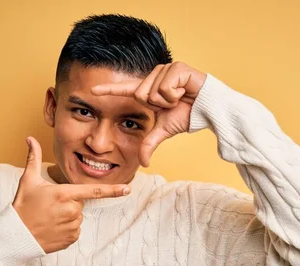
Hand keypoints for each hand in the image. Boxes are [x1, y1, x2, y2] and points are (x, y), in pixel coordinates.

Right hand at [12, 137, 130, 252]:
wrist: (15, 235)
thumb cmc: (22, 206)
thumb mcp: (28, 181)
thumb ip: (33, 158)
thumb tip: (30, 138)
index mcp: (64, 194)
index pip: (94, 191)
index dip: (113, 190)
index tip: (127, 189)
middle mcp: (71, 211)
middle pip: (80, 203)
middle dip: (69, 202)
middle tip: (50, 206)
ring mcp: (72, 226)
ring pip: (78, 217)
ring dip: (67, 216)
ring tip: (49, 218)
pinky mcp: (71, 239)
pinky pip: (75, 230)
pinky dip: (66, 229)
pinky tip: (52, 228)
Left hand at [91, 62, 205, 166]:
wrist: (208, 110)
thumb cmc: (187, 115)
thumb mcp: (163, 131)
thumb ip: (149, 143)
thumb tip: (143, 164)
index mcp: (148, 91)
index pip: (124, 90)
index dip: (108, 90)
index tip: (91, 91)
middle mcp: (153, 77)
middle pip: (140, 94)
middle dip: (157, 104)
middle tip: (172, 103)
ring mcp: (164, 70)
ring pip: (152, 91)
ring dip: (168, 100)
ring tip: (180, 96)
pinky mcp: (176, 67)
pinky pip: (165, 86)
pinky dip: (176, 94)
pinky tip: (185, 90)